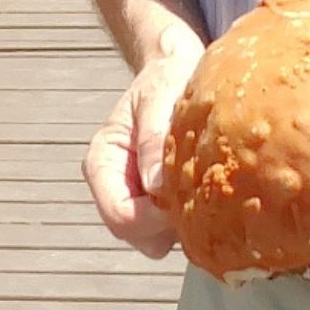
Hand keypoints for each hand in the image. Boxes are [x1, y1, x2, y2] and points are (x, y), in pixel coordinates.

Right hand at [81, 37, 199, 258]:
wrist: (177, 71)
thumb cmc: (166, 79)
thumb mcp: (159, 97)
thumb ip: (153, 139)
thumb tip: (156, 185)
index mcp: (103, 162)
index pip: (120, 215)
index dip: (155, 217)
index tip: (187, 194)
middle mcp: (114, 185)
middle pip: (135, 233)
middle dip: (168, 222)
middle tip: (201, 190)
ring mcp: (136, 195)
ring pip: (154, 238)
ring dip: (181, 221)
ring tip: (205, 184)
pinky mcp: (158, 200)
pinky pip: (171, 228)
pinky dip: (191, 216)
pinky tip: (207, 187)